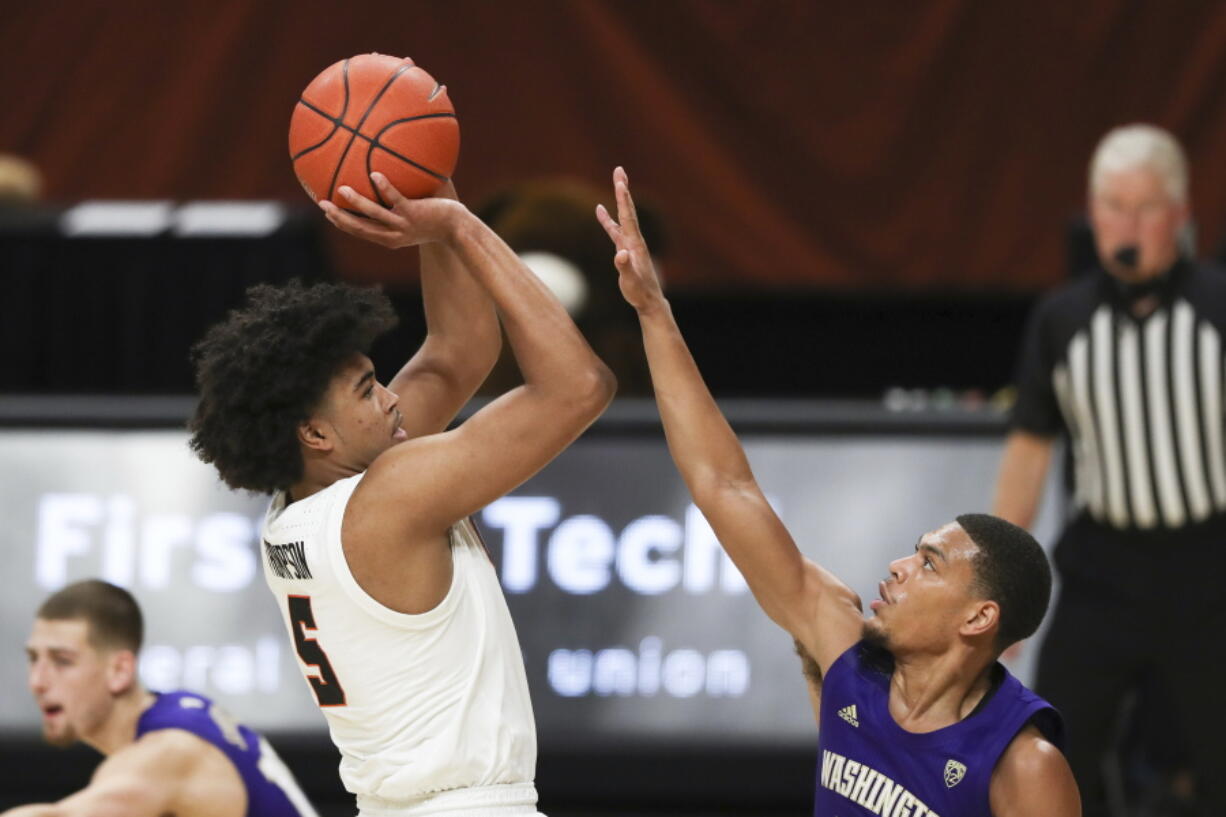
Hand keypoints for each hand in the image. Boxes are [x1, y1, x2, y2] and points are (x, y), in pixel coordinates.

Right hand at [319, 172, 463, 248]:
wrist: (458, 229)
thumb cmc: (436, 221)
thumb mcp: (413, 217)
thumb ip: (397, 204)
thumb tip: (381, 178)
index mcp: (389, 239)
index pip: (360, 232)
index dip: (343, 224)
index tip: (328, 213)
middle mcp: (393, 236)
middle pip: (360, 229)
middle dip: (340, 218)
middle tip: (322, 204)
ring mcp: (403, 225)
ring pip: (374, 216)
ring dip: (356, 203)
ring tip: (342, 190)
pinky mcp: (413, 214)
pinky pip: (395, 199)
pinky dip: (384, 188)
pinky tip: (374, 174)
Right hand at [596, 166, 664, 313]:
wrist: (649, 301)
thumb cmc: (639, 293)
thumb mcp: (630, 281)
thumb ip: (624, 268)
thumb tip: (619, 254)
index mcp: (634, 244)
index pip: (627, 217)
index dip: (623, 199)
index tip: (620, 182)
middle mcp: (633, 240)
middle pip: (627, 210)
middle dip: (623, 189)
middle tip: (619, 170)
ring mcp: (629, 243)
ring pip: (621, 217)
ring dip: (618, 199)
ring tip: (616, 181)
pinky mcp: (624, 249)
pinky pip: (614, 229)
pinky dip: (607, 219)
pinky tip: (599, 210)